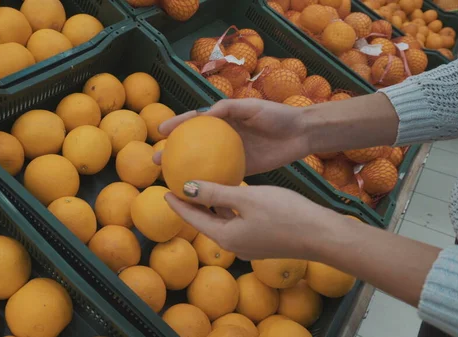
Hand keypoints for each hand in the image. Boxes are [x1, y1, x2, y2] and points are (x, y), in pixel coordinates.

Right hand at [154, 98, 310, 175]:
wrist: (301, 134)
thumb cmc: (277, 115)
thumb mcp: (252, 107)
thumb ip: (229, 109)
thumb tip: (205, 114)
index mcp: (224, 119)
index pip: (195, 121)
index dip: (177, 124)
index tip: (160, 131)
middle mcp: (224, 137)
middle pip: (192, 145)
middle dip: (172, 151)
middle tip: (156, 160)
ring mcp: (232, 154)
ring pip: (204, 163)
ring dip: (186, 171)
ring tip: (169, 179)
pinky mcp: (244, 169)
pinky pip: (223, 177)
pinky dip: (210, 183)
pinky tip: (198, 193)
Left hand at [164, 180, 339, 260]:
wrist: (321, 235)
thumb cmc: (284, 214)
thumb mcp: (246, 198)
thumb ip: (215, 193)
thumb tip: (186, 188)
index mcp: (225, 235)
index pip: (193, 219)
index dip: (177, 204)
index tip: (164, 191)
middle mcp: (233, 244)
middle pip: (205, 221)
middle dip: (193, 204)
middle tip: (181, 186)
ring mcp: (249, 245)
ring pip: (223, 221)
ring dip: (212, 206)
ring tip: (203, 188)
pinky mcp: (262, 242)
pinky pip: (238, 222)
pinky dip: (230, 209)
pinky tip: (233, 195)